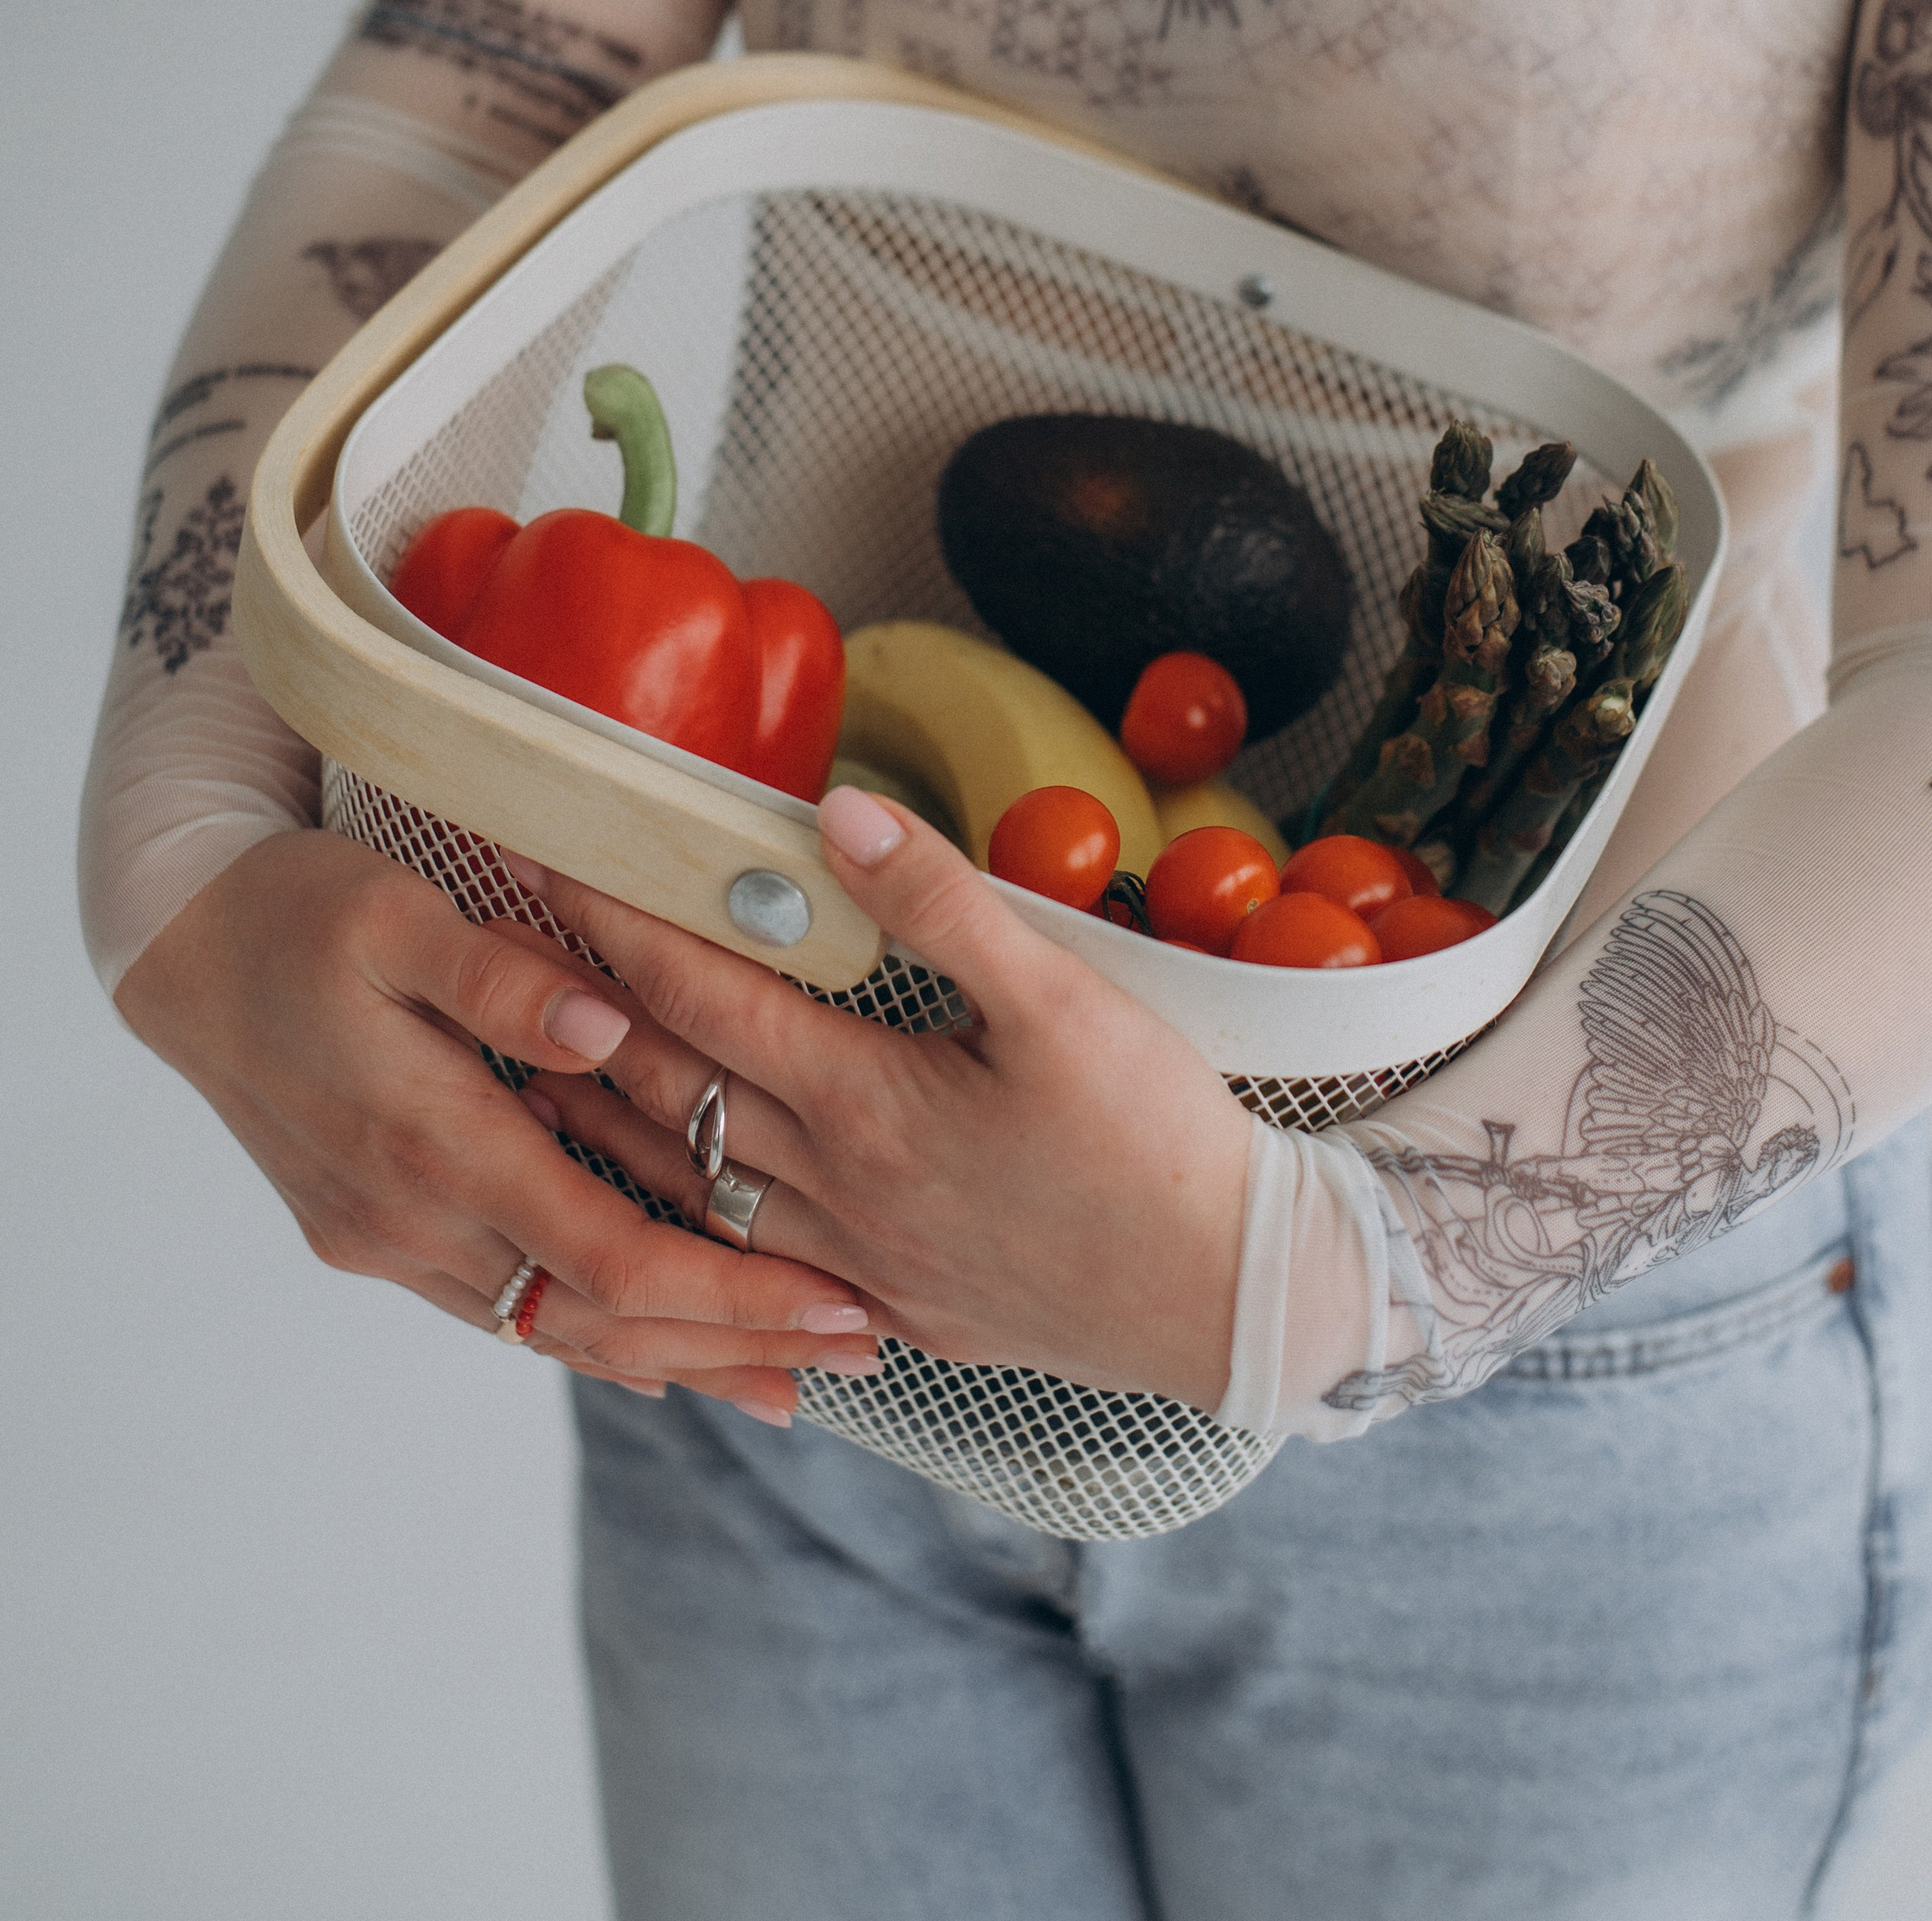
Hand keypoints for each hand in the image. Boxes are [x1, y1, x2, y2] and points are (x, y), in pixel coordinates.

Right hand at [114, 828, 882, 1420]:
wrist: (183, 956)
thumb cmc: (302, 912)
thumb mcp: (396, 911)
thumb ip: (499, 976)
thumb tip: (609, 1028)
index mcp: (431, 1137)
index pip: (608, 1253)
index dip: (728, 1291)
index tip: (836, 1300)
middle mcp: (411, 1217)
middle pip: (599, 1320)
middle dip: (736, 1346)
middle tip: (863, 1353)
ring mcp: (389, 1241)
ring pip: (554, 1333)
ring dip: (675, 1361)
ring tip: (792, 1386)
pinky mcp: (379, 1239)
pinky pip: (506, 1310)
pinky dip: (595, 1338)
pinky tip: (661, 1362)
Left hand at [513, 786, 1254, 1415]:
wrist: (1227, 1298)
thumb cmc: (1155, 1140)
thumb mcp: (1062, 998)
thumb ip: (941, 902)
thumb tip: (836, 814)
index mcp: (867, 1106)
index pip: (702, 999)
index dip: (619, 928)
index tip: (552, 867)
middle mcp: (836, 1192)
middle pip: (670, 1092)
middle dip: (582, 1014)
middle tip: (511, 954)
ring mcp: (854, 1264)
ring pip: (691, 1187)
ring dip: (609, 1124)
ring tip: (541, 1067)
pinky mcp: (888, 1310)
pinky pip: (748, 1264)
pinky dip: (684, 1218)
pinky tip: (664, 1199)